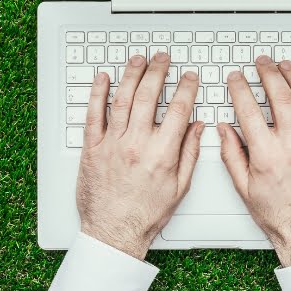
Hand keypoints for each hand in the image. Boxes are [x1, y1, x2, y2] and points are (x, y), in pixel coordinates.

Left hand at [76, 53, 204, 258]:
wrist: (113, 232)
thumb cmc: (145, 214)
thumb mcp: (179, 187)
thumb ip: (189, 153)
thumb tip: (198, 126)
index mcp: (161, 154)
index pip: (177, 110)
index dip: (186, 88)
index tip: (189, 77)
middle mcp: (136, 144)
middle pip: (148, 97)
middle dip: (158, 72)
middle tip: (162, 58)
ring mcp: (112, 144)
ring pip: (122, 100)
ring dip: (131, 75)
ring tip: (138, 60)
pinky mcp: (92, 148)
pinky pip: (93, 115)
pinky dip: (97, 94)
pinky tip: (102, 79)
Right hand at [218, 57, 290, 266]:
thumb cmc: (279, 216)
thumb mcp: (244, 188)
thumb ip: (231, 154)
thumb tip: (224, 129)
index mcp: (267, 155)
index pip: (249, 109)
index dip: (240, 88)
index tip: (236, 78)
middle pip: (280, 96)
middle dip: (268, 73)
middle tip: (262, 63)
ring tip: (285, 65)